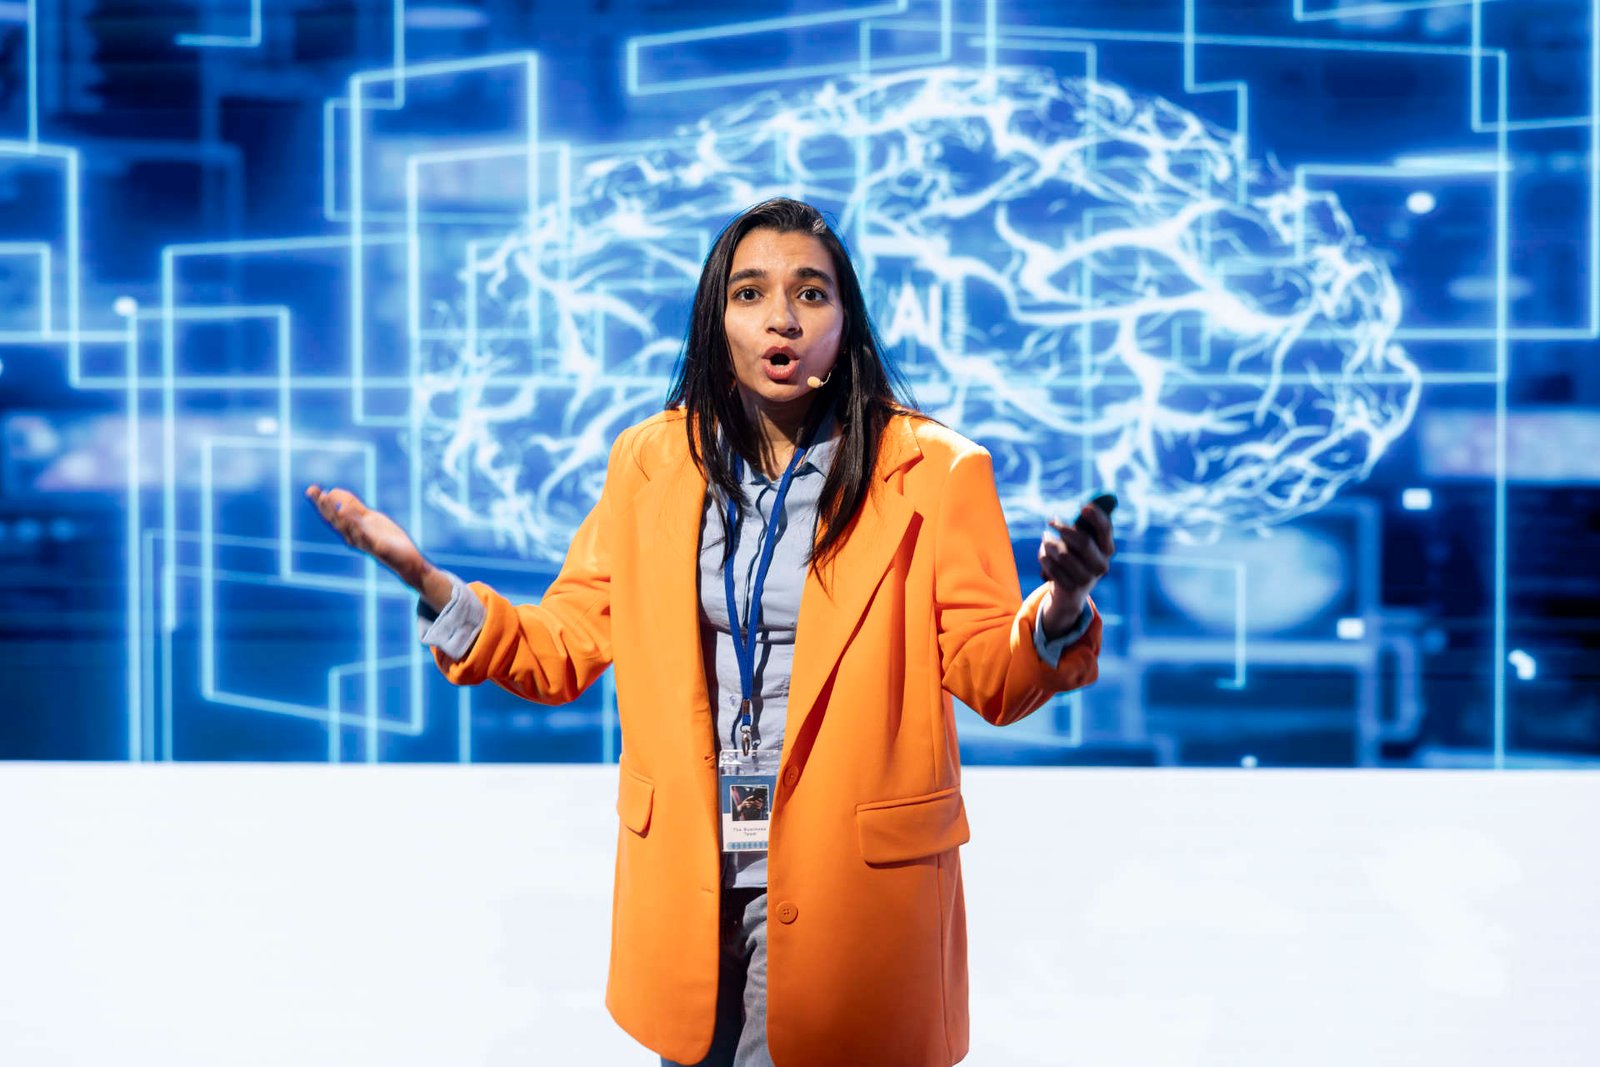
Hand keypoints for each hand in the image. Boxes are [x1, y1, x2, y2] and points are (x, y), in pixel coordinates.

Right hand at [304, 485, 445, 606]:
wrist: (405, 558)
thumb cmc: (386, 537)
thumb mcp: (369, 517)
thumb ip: (354, 506)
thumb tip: (333, 491)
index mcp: (350, 529)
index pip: (332, 514)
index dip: (321, 502)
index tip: (311, 489)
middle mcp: (353, 537)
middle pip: (335, 520)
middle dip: (325, 506)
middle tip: (315, 492)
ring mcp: (365, 543)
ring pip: (349, 529)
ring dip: (339, 515)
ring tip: (330, 501)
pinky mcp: (379, 548)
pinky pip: (368, 539)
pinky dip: (360, 530)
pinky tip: (355, 521)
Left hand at [1036, 502, 1114, 637]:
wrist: (1069, 592)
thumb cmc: (1074, 557)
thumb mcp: (1080, 542)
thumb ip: (1080, 527)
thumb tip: (1073, 511)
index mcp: (1107, 549)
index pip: (1105, 529)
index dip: (1096, 516)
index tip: (1083, 505)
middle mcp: (1102, 565)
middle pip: (1084, 541)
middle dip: (1065, 529)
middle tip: (1051, 522)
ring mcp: (1088, 578)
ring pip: (1063, 554)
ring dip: (1050, 544)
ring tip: (1046, 541)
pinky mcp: (1071, 587)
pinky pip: (1051, 566)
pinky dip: (1044, 557)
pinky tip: (1045, 556)